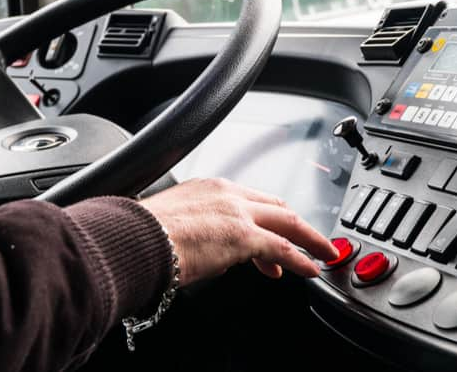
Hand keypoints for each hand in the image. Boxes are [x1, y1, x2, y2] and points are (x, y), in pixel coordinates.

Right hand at [139, 178, 338, 285]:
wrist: (134, 238)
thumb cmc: (142, 235)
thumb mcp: (173, 223)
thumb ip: (197, 232)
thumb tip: (209, 253)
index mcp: (208, 188)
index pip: (248, 200)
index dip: (267, 218)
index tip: (272, 236)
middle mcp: (226, 194)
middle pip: (275, 206)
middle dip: (296, 223)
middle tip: (310, 239)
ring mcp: (237, 213)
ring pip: (286, 221)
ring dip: (308, 238)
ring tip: (322, 253)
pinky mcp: (244, 235)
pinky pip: (283, 247)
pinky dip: (302, 258)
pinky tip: (311, 268)